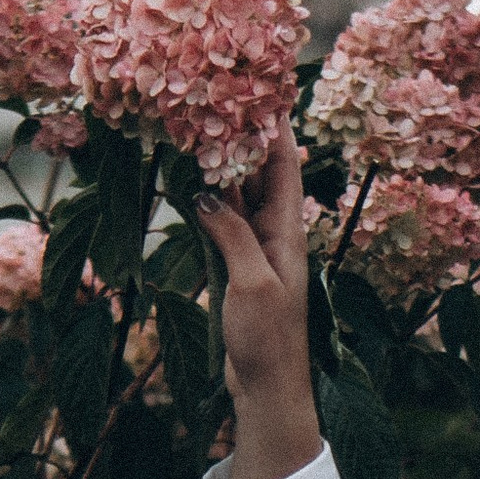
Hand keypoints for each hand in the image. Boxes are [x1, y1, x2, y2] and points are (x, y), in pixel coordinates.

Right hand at [197, 119, 321, 478]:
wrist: (266, 388)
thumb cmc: (267, 341)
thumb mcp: (250, 283)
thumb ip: (231, 235)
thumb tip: (205, 191)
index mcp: (288, 234)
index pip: (285, 168)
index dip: (276, 129)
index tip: (265, 90)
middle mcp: (275, 236)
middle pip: (260, 175)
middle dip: (243, 138)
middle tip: (220, 99)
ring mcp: (256, 252)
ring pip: (238, 197)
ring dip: (222, 167)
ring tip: (200, 128)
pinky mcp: (238, 269)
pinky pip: (224, 224)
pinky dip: (209, 202)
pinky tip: (191, 182)